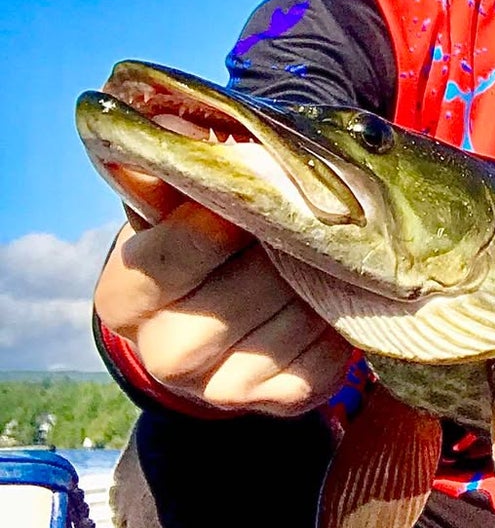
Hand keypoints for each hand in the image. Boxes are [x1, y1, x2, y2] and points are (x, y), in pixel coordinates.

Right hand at [93, 166, 351, 416]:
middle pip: (231, 302)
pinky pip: (323, 359)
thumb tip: (179, 124)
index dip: (206, 229)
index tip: (241, 200)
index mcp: (124, 299)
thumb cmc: (202, 229)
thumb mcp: (177, 198)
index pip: (161, 264)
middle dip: (274, 253)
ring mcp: (221, 390)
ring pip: (286, 325)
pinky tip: (337, 287)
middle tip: (303, 215)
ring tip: (327, 244)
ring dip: (316, 278)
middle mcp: (163, 355)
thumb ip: (178, 168)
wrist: (227, 295)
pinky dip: (338, 316)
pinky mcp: (279, 402)